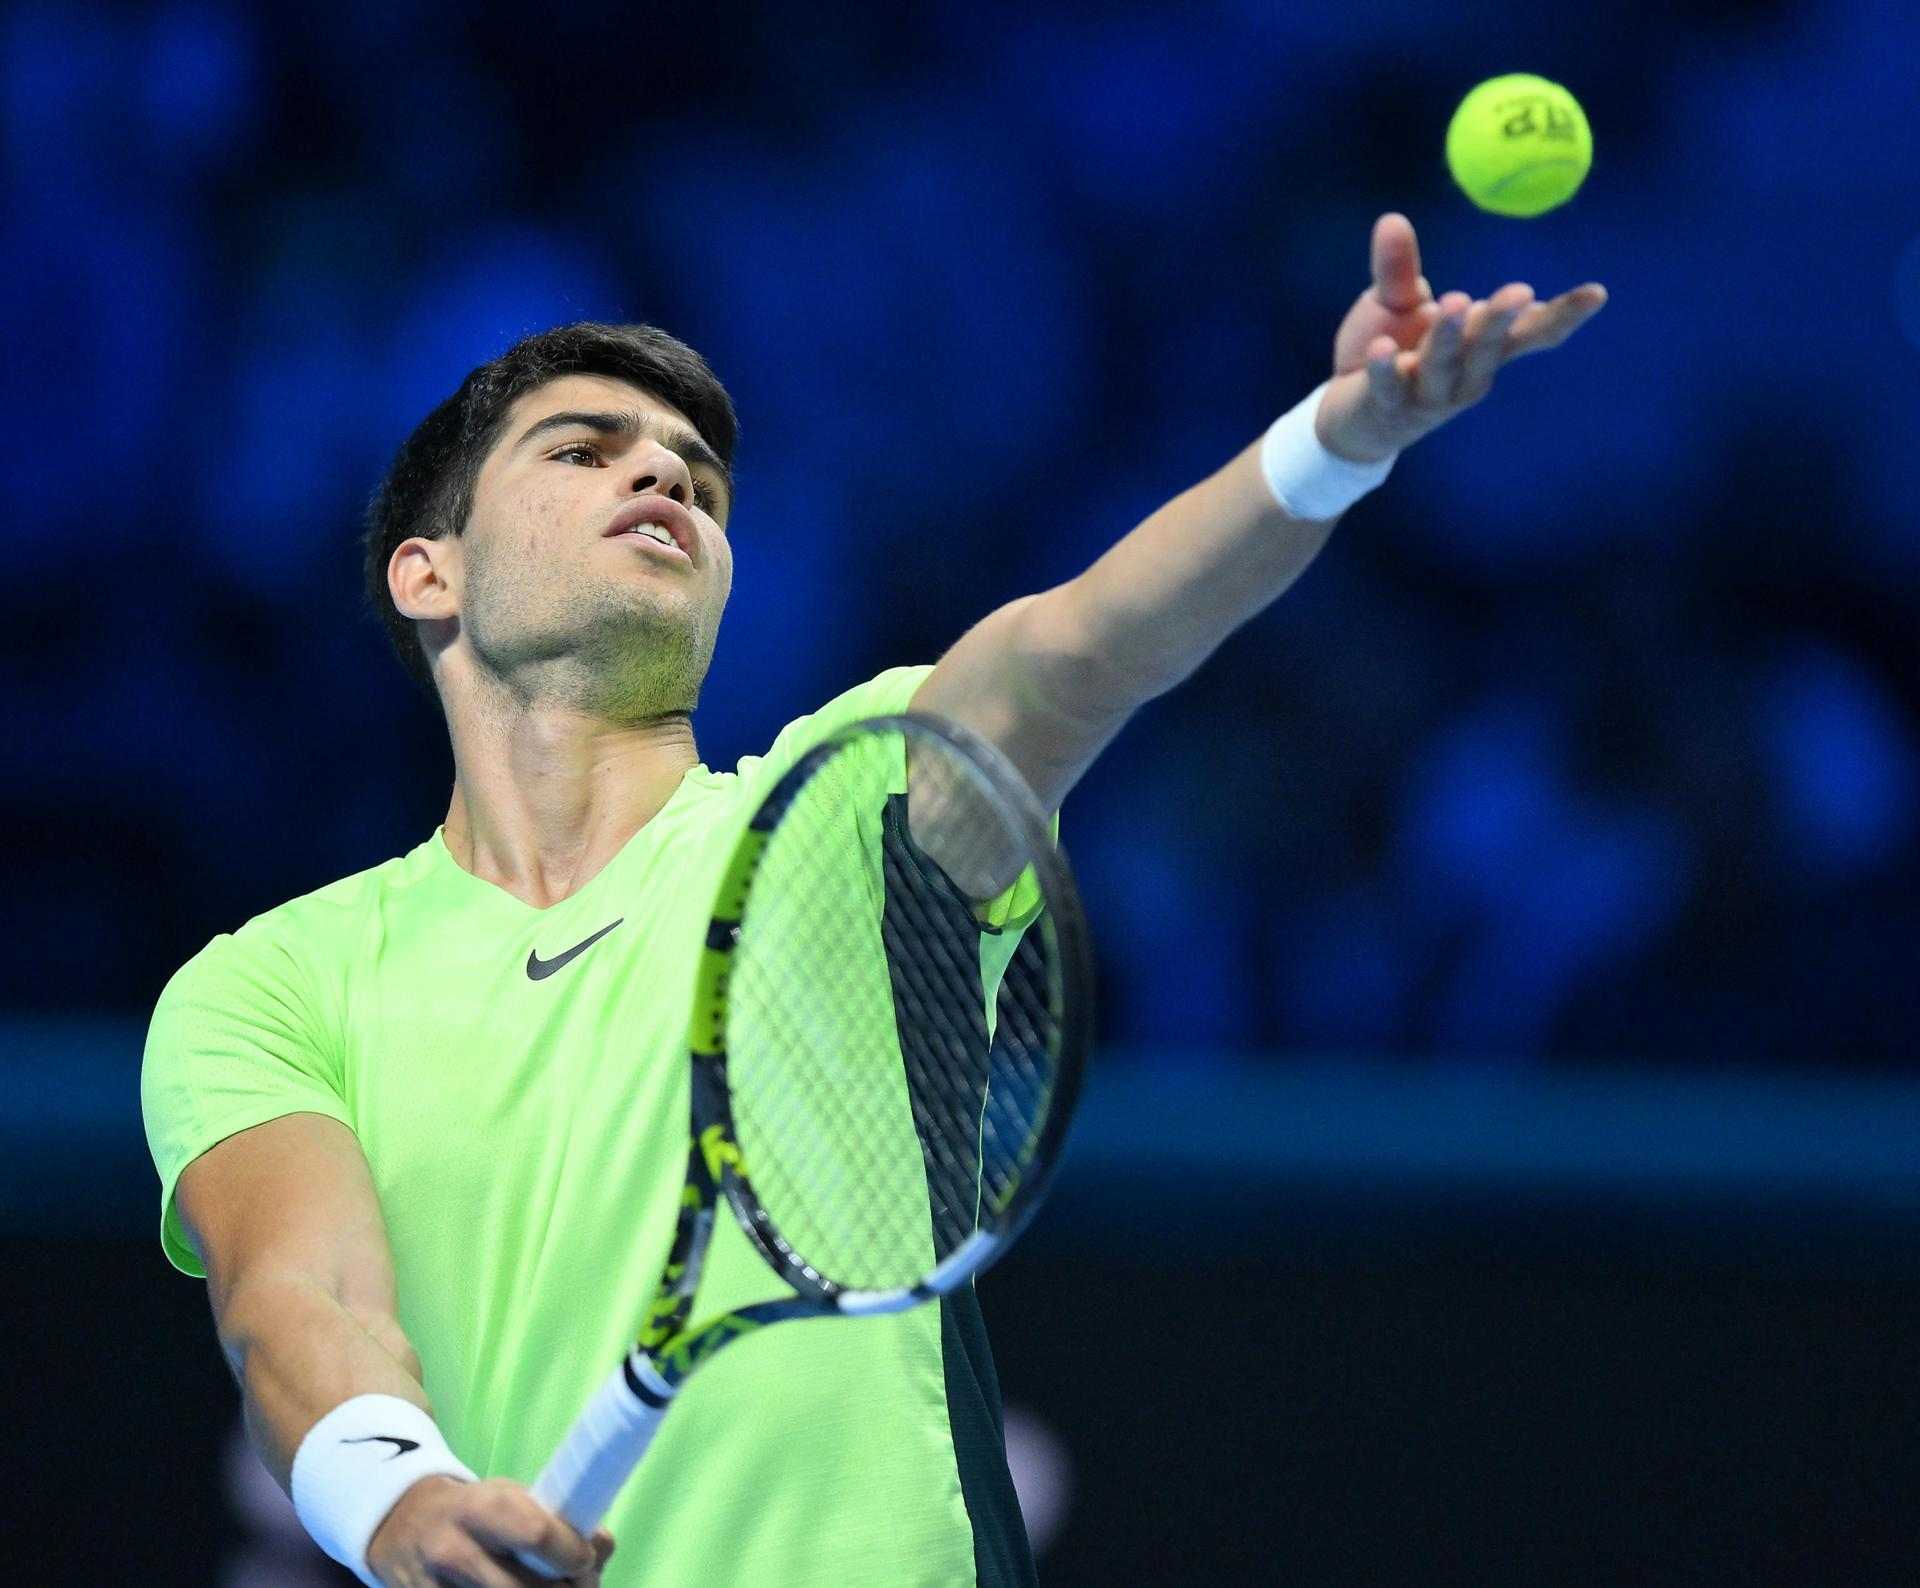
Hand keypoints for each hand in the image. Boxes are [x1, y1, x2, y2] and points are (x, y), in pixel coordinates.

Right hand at [366, 1474, 614, 1585]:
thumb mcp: (507, 1497)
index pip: (537, 1535)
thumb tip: (602, 1547)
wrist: (402, 1525)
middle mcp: (455, 1551)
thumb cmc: (472, 1510)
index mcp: (480, 1509)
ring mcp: (438, 1587)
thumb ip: (551, 1518)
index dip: (573, 1553)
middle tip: (582, 1584)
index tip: (587, 1559)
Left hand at [1313, 212, 1607, 462]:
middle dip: (1502, 320)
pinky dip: (1387, 369)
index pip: (1529, 332)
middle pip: (1489, 348)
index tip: (1597, 293)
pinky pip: (1389, 388)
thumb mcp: (1397, 306)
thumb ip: (1400, 269)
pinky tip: (1384, 349)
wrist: (1351, 416)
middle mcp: (1465, 376)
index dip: (1563, 315)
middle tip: (1520, 291)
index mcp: (1482, 348)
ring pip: (1443, 367)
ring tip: (1457, 303)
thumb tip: (1392, 218)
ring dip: (1451, 338)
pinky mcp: (1387, 408)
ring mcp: (1428, 396)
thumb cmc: (1390, 353)